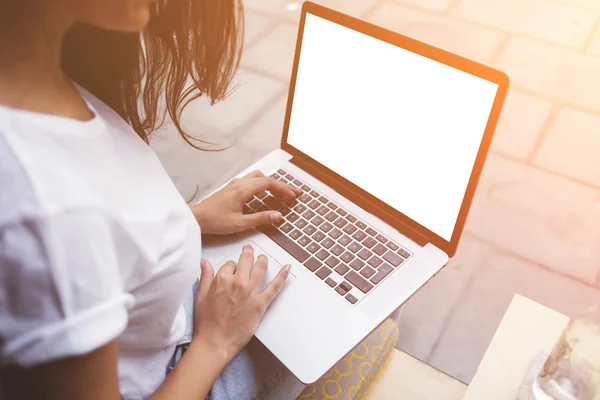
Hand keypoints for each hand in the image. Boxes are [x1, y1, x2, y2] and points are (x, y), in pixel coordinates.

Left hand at [191, 171, 301, 234]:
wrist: (196, 218)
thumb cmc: (215, 221)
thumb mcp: (240, 223)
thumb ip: (260, 218)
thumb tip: (278, 216)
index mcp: (243, 189)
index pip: (269, 184)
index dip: (284, 189)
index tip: (293, 195)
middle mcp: (240, 183)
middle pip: (266, 179)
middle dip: (282, 185)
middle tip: (293, 193)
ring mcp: (235, 184)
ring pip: (259, 178)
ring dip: (272, 183)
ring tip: (282, 192)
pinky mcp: (232, 188)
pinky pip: (252, 181)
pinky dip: (263, 185)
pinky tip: (266, 193)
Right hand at [192, 245, 289, 362]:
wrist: (216, 341)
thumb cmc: (207, 322)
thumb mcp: (200, 296)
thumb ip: (205, 277)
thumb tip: (204, 262)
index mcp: (222, 279)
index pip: (230, 264)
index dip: (231, 266)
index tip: (231, 270)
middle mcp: (238, 282)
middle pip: (246, 260)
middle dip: (248, 253)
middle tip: (249, 250)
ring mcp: (251, 292)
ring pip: (260, 268)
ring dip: (262, 260)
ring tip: (263, 257)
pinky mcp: (261, 303)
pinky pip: (274, 286)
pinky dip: (282, 276)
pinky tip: (287, 268)